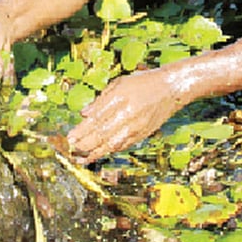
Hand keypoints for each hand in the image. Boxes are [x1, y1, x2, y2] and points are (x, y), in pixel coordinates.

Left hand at [67, 69, 187, 163]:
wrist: (172, 88)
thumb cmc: (145, 82)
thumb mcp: (120, 84)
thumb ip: (101, 100)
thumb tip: (85, 114)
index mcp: (120, 99)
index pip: (96, 119)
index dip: (82, 131)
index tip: (69, 138)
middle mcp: (128, 115)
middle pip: (102, 134)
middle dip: (85, 144)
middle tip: (71, 150)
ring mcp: (136, 127)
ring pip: (112, 144)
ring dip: (95, 153)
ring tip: (81, 159)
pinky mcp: (143, 134)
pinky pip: (123, 145)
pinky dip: (110, 150)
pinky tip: (99, 153)